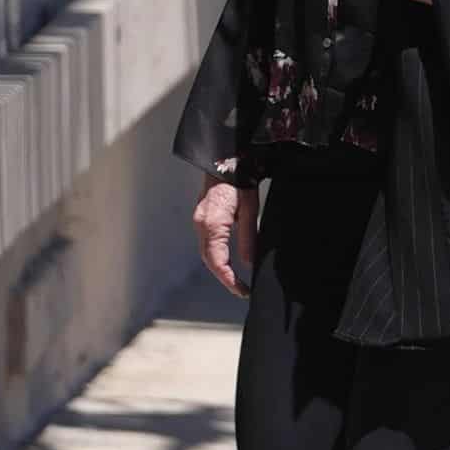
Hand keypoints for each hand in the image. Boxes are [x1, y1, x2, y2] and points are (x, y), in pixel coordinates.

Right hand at [193, 174, 257, 297]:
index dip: (229, 280)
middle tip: (241, 290)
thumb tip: (248, 262)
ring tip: (236, 279)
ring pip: (207, 253)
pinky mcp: (202, 217)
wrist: (226, 158)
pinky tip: (227, 260)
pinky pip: (207, 242)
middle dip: (225, 278)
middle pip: (210, 260)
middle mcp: (201, 224)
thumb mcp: (249, 210)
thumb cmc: (239, 179)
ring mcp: (199, 220)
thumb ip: (248, 238)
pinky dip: (216, 255)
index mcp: (213, 224)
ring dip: (220, 268)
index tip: (241, 291)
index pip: (217, 262)